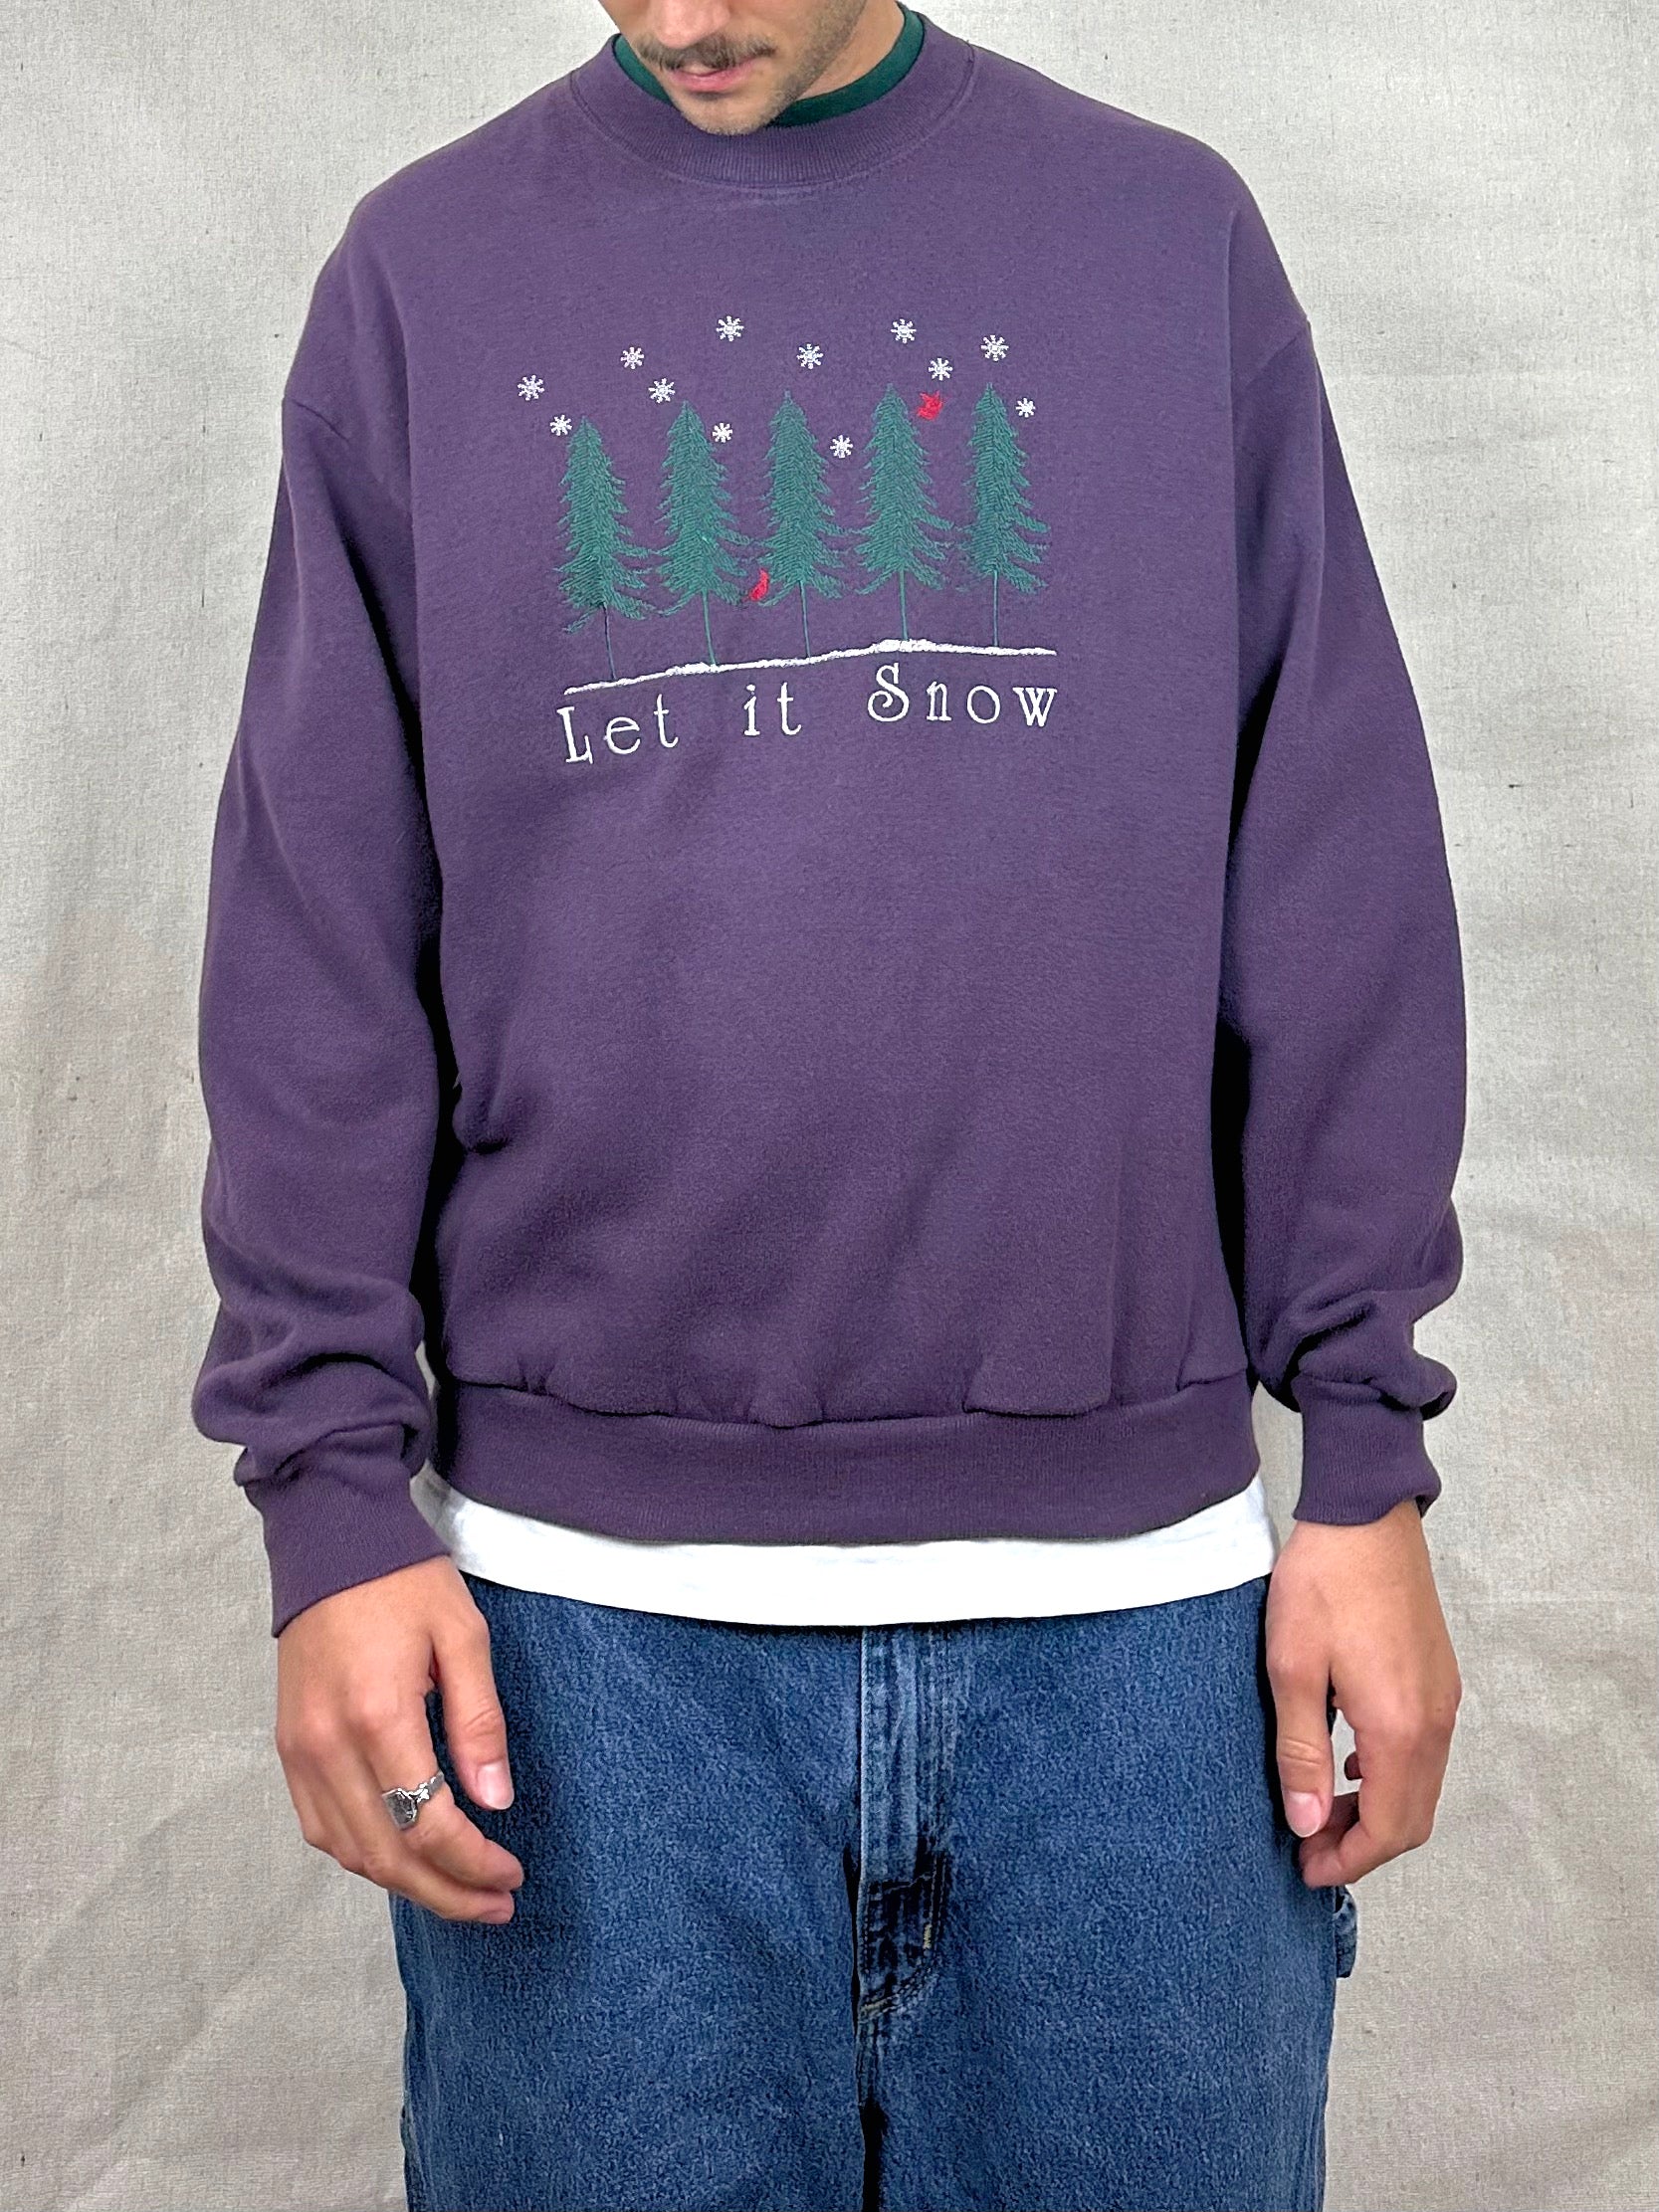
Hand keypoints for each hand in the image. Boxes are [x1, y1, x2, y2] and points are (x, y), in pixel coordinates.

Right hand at [275, 1555, 523, 1922]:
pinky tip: (402, 1859)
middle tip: (496, 1903)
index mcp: (379, 1716)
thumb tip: (494, 1802)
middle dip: (447, 1892)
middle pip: (389, 1855)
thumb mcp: (464, 1637)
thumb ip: (479, 1723)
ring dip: (407, 1884)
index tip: (512, 1874)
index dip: (474, 1863)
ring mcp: (300, 1751)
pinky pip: (321, 1827)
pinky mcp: (289, 1748)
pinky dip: (363, 1856)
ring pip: (351, 1852)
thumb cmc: (403, 1580)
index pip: (428, 1825)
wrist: (331, 1541)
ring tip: (459, 1891)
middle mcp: (330, 1745)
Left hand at [1265, 1497, 1461, 1886]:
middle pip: (1412, 1818)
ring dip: (1376, 1809)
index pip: (1388, 1829)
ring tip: (1319, 1804)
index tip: (1305, 1869)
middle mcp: (1434, 1721)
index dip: (1348, 1860)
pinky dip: (1391, 1774)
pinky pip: (1425, 1751)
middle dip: (1363, 1844)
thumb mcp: (1292, 1669)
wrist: (1365, 1514)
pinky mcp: (1439, 1676)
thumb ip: (1301, 1752)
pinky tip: (1348, 1758)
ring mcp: (1443, 1698)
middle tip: (1308, 1845)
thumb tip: (1307, 1823)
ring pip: (1421, 1786)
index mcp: (1400, 1728)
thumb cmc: (1323, 1583)